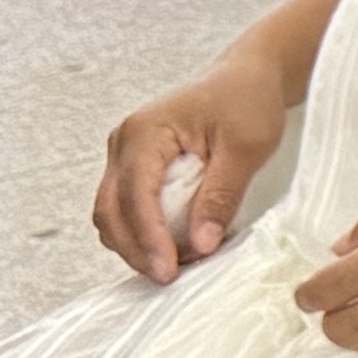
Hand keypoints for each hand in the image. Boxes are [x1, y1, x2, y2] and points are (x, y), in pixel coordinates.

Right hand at [92, 55, 293, 278]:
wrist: (245, 78)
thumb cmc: (246, 101)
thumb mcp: (246, 147)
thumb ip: (221, 195)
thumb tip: (201, 244)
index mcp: (145, 132)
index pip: (135, 195)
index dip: (148, 238)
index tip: (167, 271)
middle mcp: (123, 143)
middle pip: (110, 210)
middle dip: (135, 250)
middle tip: (168, 279)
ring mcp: (123, 156)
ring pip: (111, 215)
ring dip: (135, 246)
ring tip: (175, 267)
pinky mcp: (134, 169)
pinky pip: (125, 210)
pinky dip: (141, 234)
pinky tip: (171, 249)